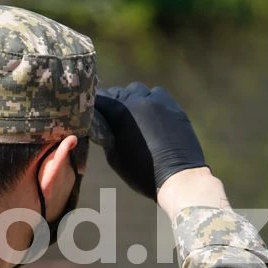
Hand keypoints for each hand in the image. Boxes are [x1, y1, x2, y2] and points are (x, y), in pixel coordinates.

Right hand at [94, 82, 207, 199]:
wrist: (178, 177)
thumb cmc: (141, 172)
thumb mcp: (114, 156)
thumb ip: (106, 135)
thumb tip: (101, 124)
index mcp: (120, 112)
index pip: (100, 99)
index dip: (93, 105)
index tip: (90, 112)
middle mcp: (139, 101)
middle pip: (118, 92)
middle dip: (111, 101)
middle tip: (109, 115)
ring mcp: (159, 102)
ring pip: (139, 90)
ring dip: (132, 98)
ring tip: (132, 113)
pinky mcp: (174, 107)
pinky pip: (158, 96)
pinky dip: (150, 102)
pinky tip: (151, 116)